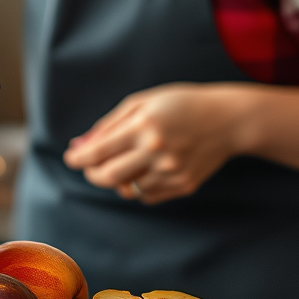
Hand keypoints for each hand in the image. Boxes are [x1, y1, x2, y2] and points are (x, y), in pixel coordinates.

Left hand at [62, 83, 248, 204]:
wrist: (227, 120)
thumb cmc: (180, 104)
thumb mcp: (141, 103)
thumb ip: (109, 125)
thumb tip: (81, 144)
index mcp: (143, 127)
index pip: (98, 152)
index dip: (78, 158)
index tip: (71, 158)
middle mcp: (156, 153)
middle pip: (108, 177)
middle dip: (92, 173)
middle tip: (90, 166)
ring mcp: (171, 173)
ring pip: (127, 190)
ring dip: (116, 180)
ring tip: (123, 162)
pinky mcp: (183, 186)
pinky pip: (148, 195)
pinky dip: (138, 186)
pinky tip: (145, 169)